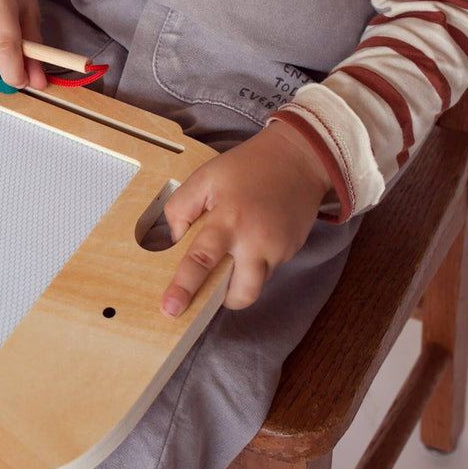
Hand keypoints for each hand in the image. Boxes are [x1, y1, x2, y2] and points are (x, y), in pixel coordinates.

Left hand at [160, 121, 331, 315]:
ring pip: (256, 284)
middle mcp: (255, 241)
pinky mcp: (292, 251)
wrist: (298, 159)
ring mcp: (278, 249)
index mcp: (227, 220)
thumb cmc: (247, 167)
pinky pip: (268, 270)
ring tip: (236, 251)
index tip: (170, 309)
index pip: (201, 261)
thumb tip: (173, 239)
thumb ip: (181, 207)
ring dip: (241, 278)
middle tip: (213, 287)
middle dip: (225, 299)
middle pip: (240, 292)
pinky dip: (256, 263)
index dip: (184, 288)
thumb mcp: (205, 177)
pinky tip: (254, 238)